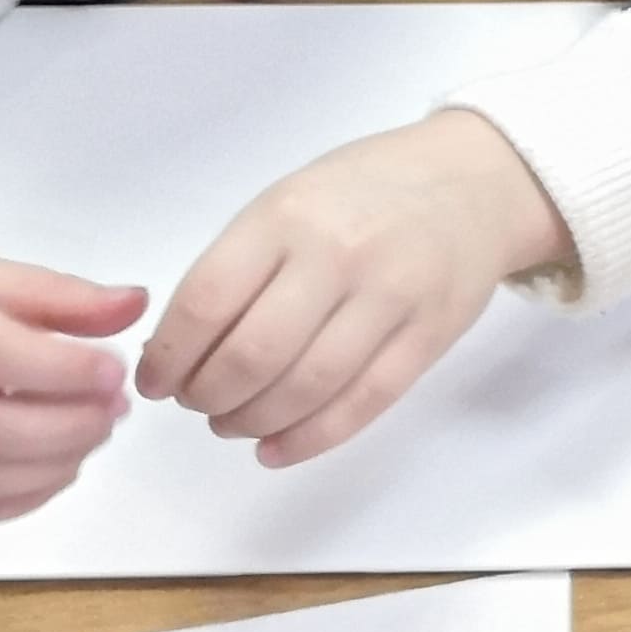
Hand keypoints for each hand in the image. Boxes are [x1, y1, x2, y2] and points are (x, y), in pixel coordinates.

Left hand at [140, 111, 569, 467]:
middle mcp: (339, 255)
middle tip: (197, 403)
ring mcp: (391, 298)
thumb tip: (179, 350)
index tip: (156, 381)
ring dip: (252, 421)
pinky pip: (363, 403)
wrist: (474, 183)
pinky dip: (310, 438)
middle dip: (207, 396)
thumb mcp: (289, 201)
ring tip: (232, 422)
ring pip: (306, 388)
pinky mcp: (429, 337)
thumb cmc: (365, 192)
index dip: (170, 356)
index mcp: (288, 216)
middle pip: (253, 355)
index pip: (208, 301)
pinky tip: (274, 447)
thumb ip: (239, 265)